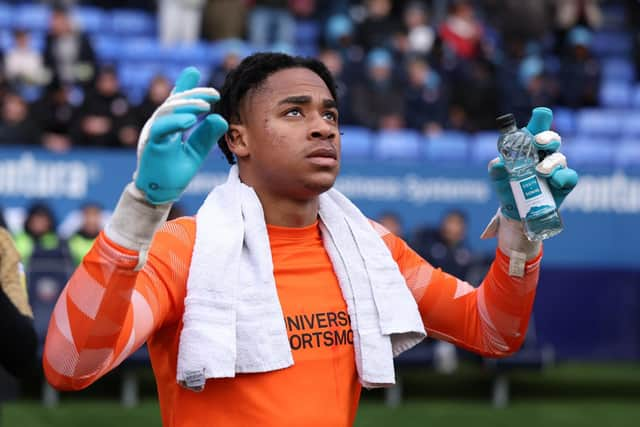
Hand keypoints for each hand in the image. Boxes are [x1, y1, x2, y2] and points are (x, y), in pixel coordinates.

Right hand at [133, 67, 227, 204]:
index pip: (178, 102)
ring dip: (187, 106)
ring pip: (167, 111)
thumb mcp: (196, 151)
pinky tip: (191, 120)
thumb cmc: (175, 172)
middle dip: (194, 94)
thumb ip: (206, 135)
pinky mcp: (150, 145)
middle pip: (174, 102)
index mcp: (170, 124)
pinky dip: (175, 121)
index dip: (186, 87)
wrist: (160, 193)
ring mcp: (154, 133)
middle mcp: (160, 125)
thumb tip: (221, 118)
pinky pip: (161, 128)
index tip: (198, 76)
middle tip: (214, 93)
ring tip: (205, 105)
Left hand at [488, 107, 578, 220]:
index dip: (541, 118)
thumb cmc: (508, 187)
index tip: (540, 113)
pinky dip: (564, 177)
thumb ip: (496, 169)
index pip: (538, 128)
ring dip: (551, 162)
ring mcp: (556, 168)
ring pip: (560, 158)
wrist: (515, 211)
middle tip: (538, 142)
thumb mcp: (498, 178)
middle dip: (547, 137)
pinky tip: (556, 181)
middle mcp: (544, 154)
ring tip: (540, 170)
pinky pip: (569, 177)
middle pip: (553, 139)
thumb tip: (498, 163)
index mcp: (529, 147)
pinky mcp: (563, 184)